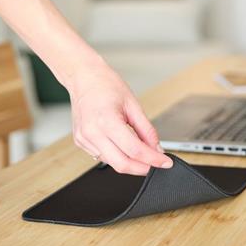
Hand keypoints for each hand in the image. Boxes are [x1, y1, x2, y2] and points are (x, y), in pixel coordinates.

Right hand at [68, 60, 172, 174]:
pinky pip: (101, 156)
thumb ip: (146, 129)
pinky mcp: (80, 141)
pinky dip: (116, 155)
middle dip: (142, 168)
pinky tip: (123, 146)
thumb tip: (157, 148)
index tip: (165, 162)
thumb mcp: (133, 104)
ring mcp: (84, 139)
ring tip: (142, 152)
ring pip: (112, 162)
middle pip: (122, 164)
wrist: (84, 77)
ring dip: (130, 162)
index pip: (135, 150)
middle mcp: (92, 133)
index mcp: (107, 121)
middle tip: (157, 165)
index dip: (153, 159)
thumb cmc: (106, 84)